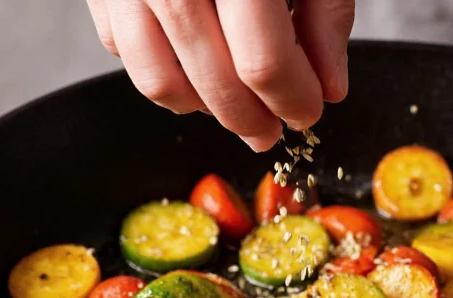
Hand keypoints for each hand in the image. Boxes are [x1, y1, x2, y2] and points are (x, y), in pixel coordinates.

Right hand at [87, 0, 354, 150]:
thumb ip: (325, 12)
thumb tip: (329, 86)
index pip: (263, 62)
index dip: (292, 100)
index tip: (309, 110)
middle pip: (210, 80)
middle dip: (249, 118)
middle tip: (272, 130)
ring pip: (158, 79)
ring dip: (203, 108)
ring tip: (235, 108)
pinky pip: (123, 48)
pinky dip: (161, 73)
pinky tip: (194, 67)